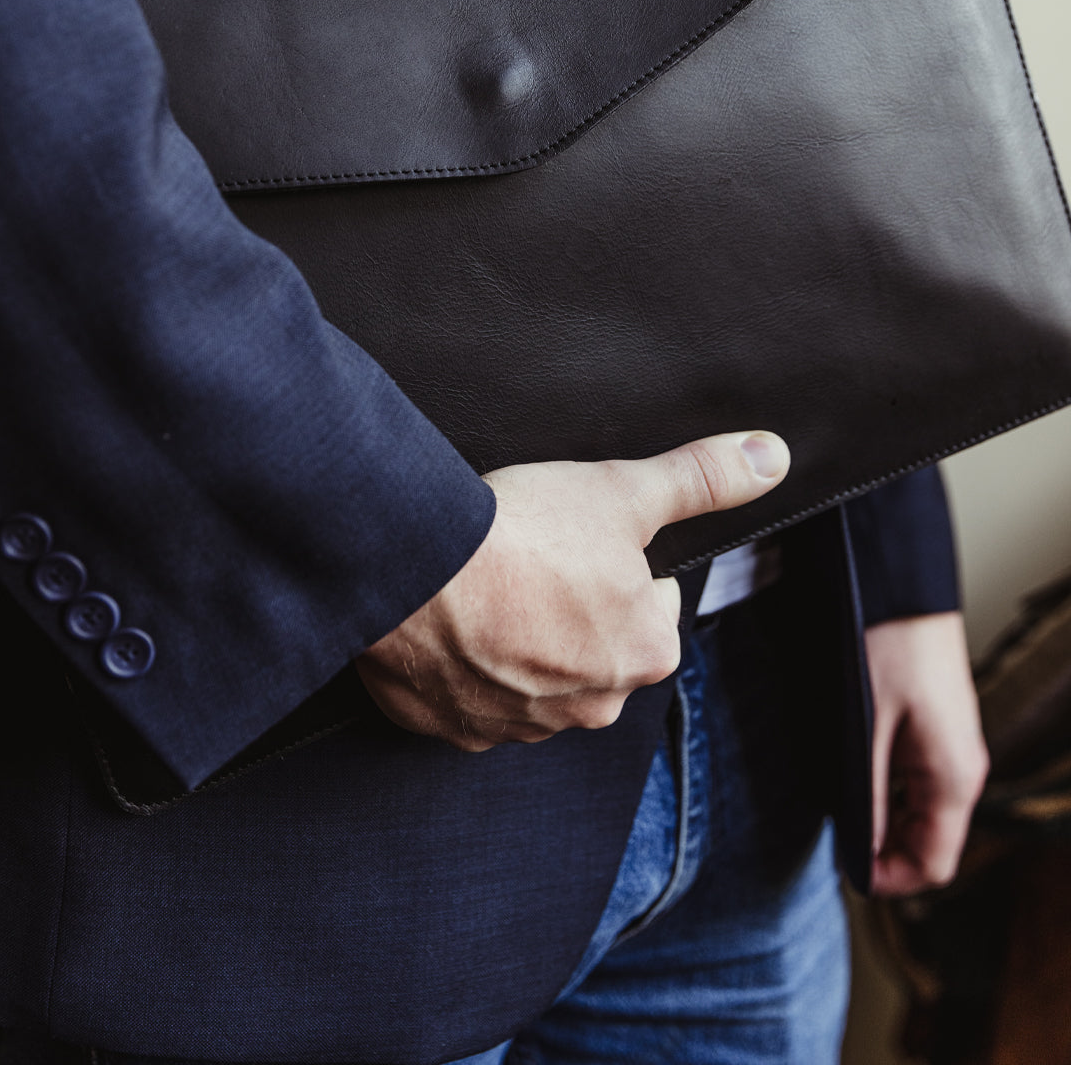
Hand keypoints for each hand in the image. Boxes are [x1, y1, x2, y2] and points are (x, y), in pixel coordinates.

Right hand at [357, 430, 789, 750]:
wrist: (416, 571)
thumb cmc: (523, 533)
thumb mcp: (624, 490)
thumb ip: (701, 479)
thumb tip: (771, 458)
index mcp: (645, 651)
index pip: (650, 602)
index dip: (614, 561)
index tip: (575, 539)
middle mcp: (592, 704)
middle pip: (592, 644)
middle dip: (567, 608)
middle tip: (528, 559)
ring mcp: (519, 725)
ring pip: (530, 674)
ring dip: (514, 641)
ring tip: (485, 586)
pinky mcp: (455, 730)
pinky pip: (469, 697)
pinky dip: (462, 665)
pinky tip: (448, 621)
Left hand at [866, 611, 989, 895]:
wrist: (902, 586)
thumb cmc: (888, 647)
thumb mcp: (867, 728)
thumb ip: (867, 795)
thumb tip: (861, 852)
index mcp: (953, 778)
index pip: (933, 864)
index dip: (890, 880)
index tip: (845, 872)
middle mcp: (962, 769)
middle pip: (930, 842)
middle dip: (884, 852)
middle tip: (833, 842)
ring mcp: (952, 748)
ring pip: (922, 812)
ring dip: (884, 821)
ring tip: (838, 811)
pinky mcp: (937, 728)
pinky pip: (917, 781)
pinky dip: (888, 792)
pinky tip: (854, 778)